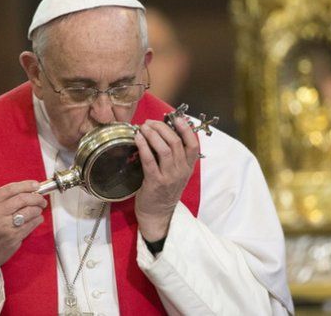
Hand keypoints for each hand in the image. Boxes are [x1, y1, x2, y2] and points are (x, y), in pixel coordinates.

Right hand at [0, 180, 45, 281]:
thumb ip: (0, 200)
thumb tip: (25, 190)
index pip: (10, 189)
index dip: (26, 185)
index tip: (35, 185)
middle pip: (22, 199)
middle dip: (36, 197)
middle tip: (41, 198)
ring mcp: (5, 226)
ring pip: (29, 211)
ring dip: (38, 209)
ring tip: (38, 209)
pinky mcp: (13, 237)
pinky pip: (31, 224)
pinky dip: (38, 219)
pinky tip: (37, 218)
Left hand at [133, 117, 199, 241]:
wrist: (158, 214)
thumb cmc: (163, 190)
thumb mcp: (175, 173)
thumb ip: (173, 155)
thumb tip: (161, 132)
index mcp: (188, 167)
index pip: (193, 144)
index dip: (186, 128)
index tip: (176, 117)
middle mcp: (181, 171)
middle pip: (176, 142)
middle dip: (162, 127)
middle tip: (149, 122)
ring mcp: (169, 177)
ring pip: (165, 149)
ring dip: (153, 134)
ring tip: (143, 127)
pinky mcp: (155, 182)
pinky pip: (150, 160)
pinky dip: (144, 146)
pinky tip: (137, 138)